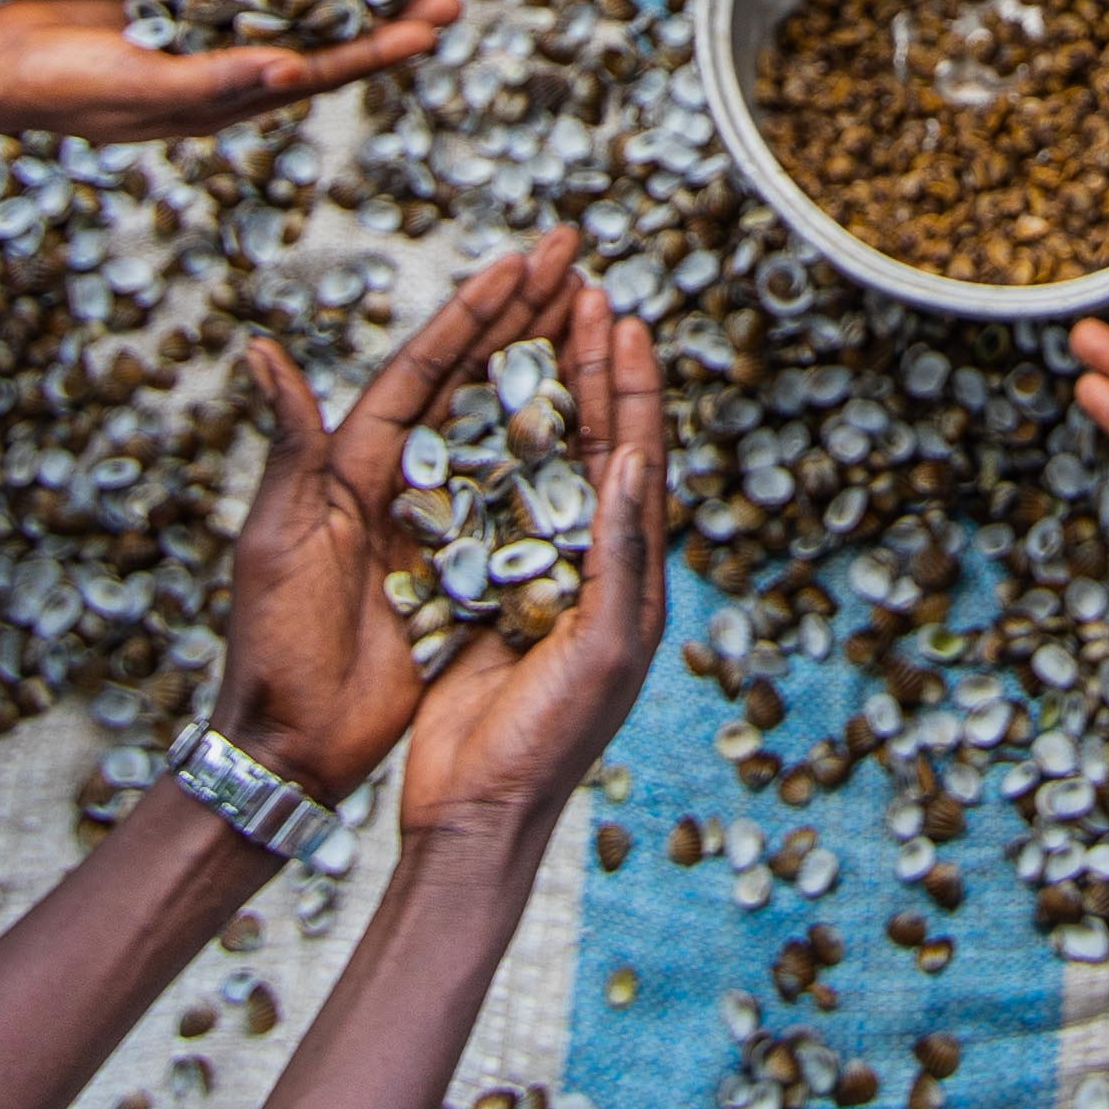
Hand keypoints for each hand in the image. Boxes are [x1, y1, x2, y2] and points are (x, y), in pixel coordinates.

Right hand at [0, 0, 450, 142]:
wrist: (0, 64)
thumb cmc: (67, 89)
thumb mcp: (146, 85)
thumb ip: (218, 79)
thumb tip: (294, 72)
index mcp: (230, 92)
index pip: (324, 70)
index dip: (381, 47)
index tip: (436, 26)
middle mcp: (229, 58)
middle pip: (325, 30)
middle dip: (385, 7)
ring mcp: (207, 23)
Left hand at [208, 234, 590, 798]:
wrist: (292, 742)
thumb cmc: (274, 644)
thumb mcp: (277, 539)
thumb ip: (288, 447)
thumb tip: (261, 349)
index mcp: (354, 460)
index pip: (426, 365)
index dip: (476, 308)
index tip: (526, 256)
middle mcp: (397, 476)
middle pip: (470, 376)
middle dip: (522, 311)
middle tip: (572, 250)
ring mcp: (433, 519)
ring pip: (499, 424)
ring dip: (543, 363)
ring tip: (591, 310)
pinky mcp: (459, 566)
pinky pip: (512, 496)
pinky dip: (548, 450)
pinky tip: (591, 420)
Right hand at [391, 271, 667, 846]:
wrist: (476, 812)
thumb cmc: (551, 740)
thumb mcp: (603, 646)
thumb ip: (621, 555)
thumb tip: (636, 459)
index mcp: (630, 579)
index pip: (637, 460)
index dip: (633, 388)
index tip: (625, 317)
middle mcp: (589, 569)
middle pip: (594, 448)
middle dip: (592, 371)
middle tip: (585, 296)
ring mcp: (536, 579)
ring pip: (541, 466)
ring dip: (542, 398)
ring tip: (537, 329)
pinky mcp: (486, 593)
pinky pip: (489, 506)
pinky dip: (487, 451)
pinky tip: (470, 407)